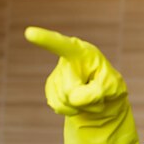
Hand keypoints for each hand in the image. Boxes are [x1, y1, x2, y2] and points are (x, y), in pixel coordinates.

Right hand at [25, 27, 140, 143]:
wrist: (104, 97)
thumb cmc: (109, 84)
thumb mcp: (113, 87)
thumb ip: (98, 91)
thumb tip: (75, 98)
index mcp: (82, 51)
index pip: (63, 45)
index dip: (46, 39)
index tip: (30, 32)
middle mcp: (65, 60)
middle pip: (71, 90)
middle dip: (88, 98)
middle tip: (100, 94)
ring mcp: (56, 75)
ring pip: (66, 100)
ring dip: (84, 105)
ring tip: (92, 96)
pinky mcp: (50, 89)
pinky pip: (60, 107)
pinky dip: (74, 110)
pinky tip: (81, 102)